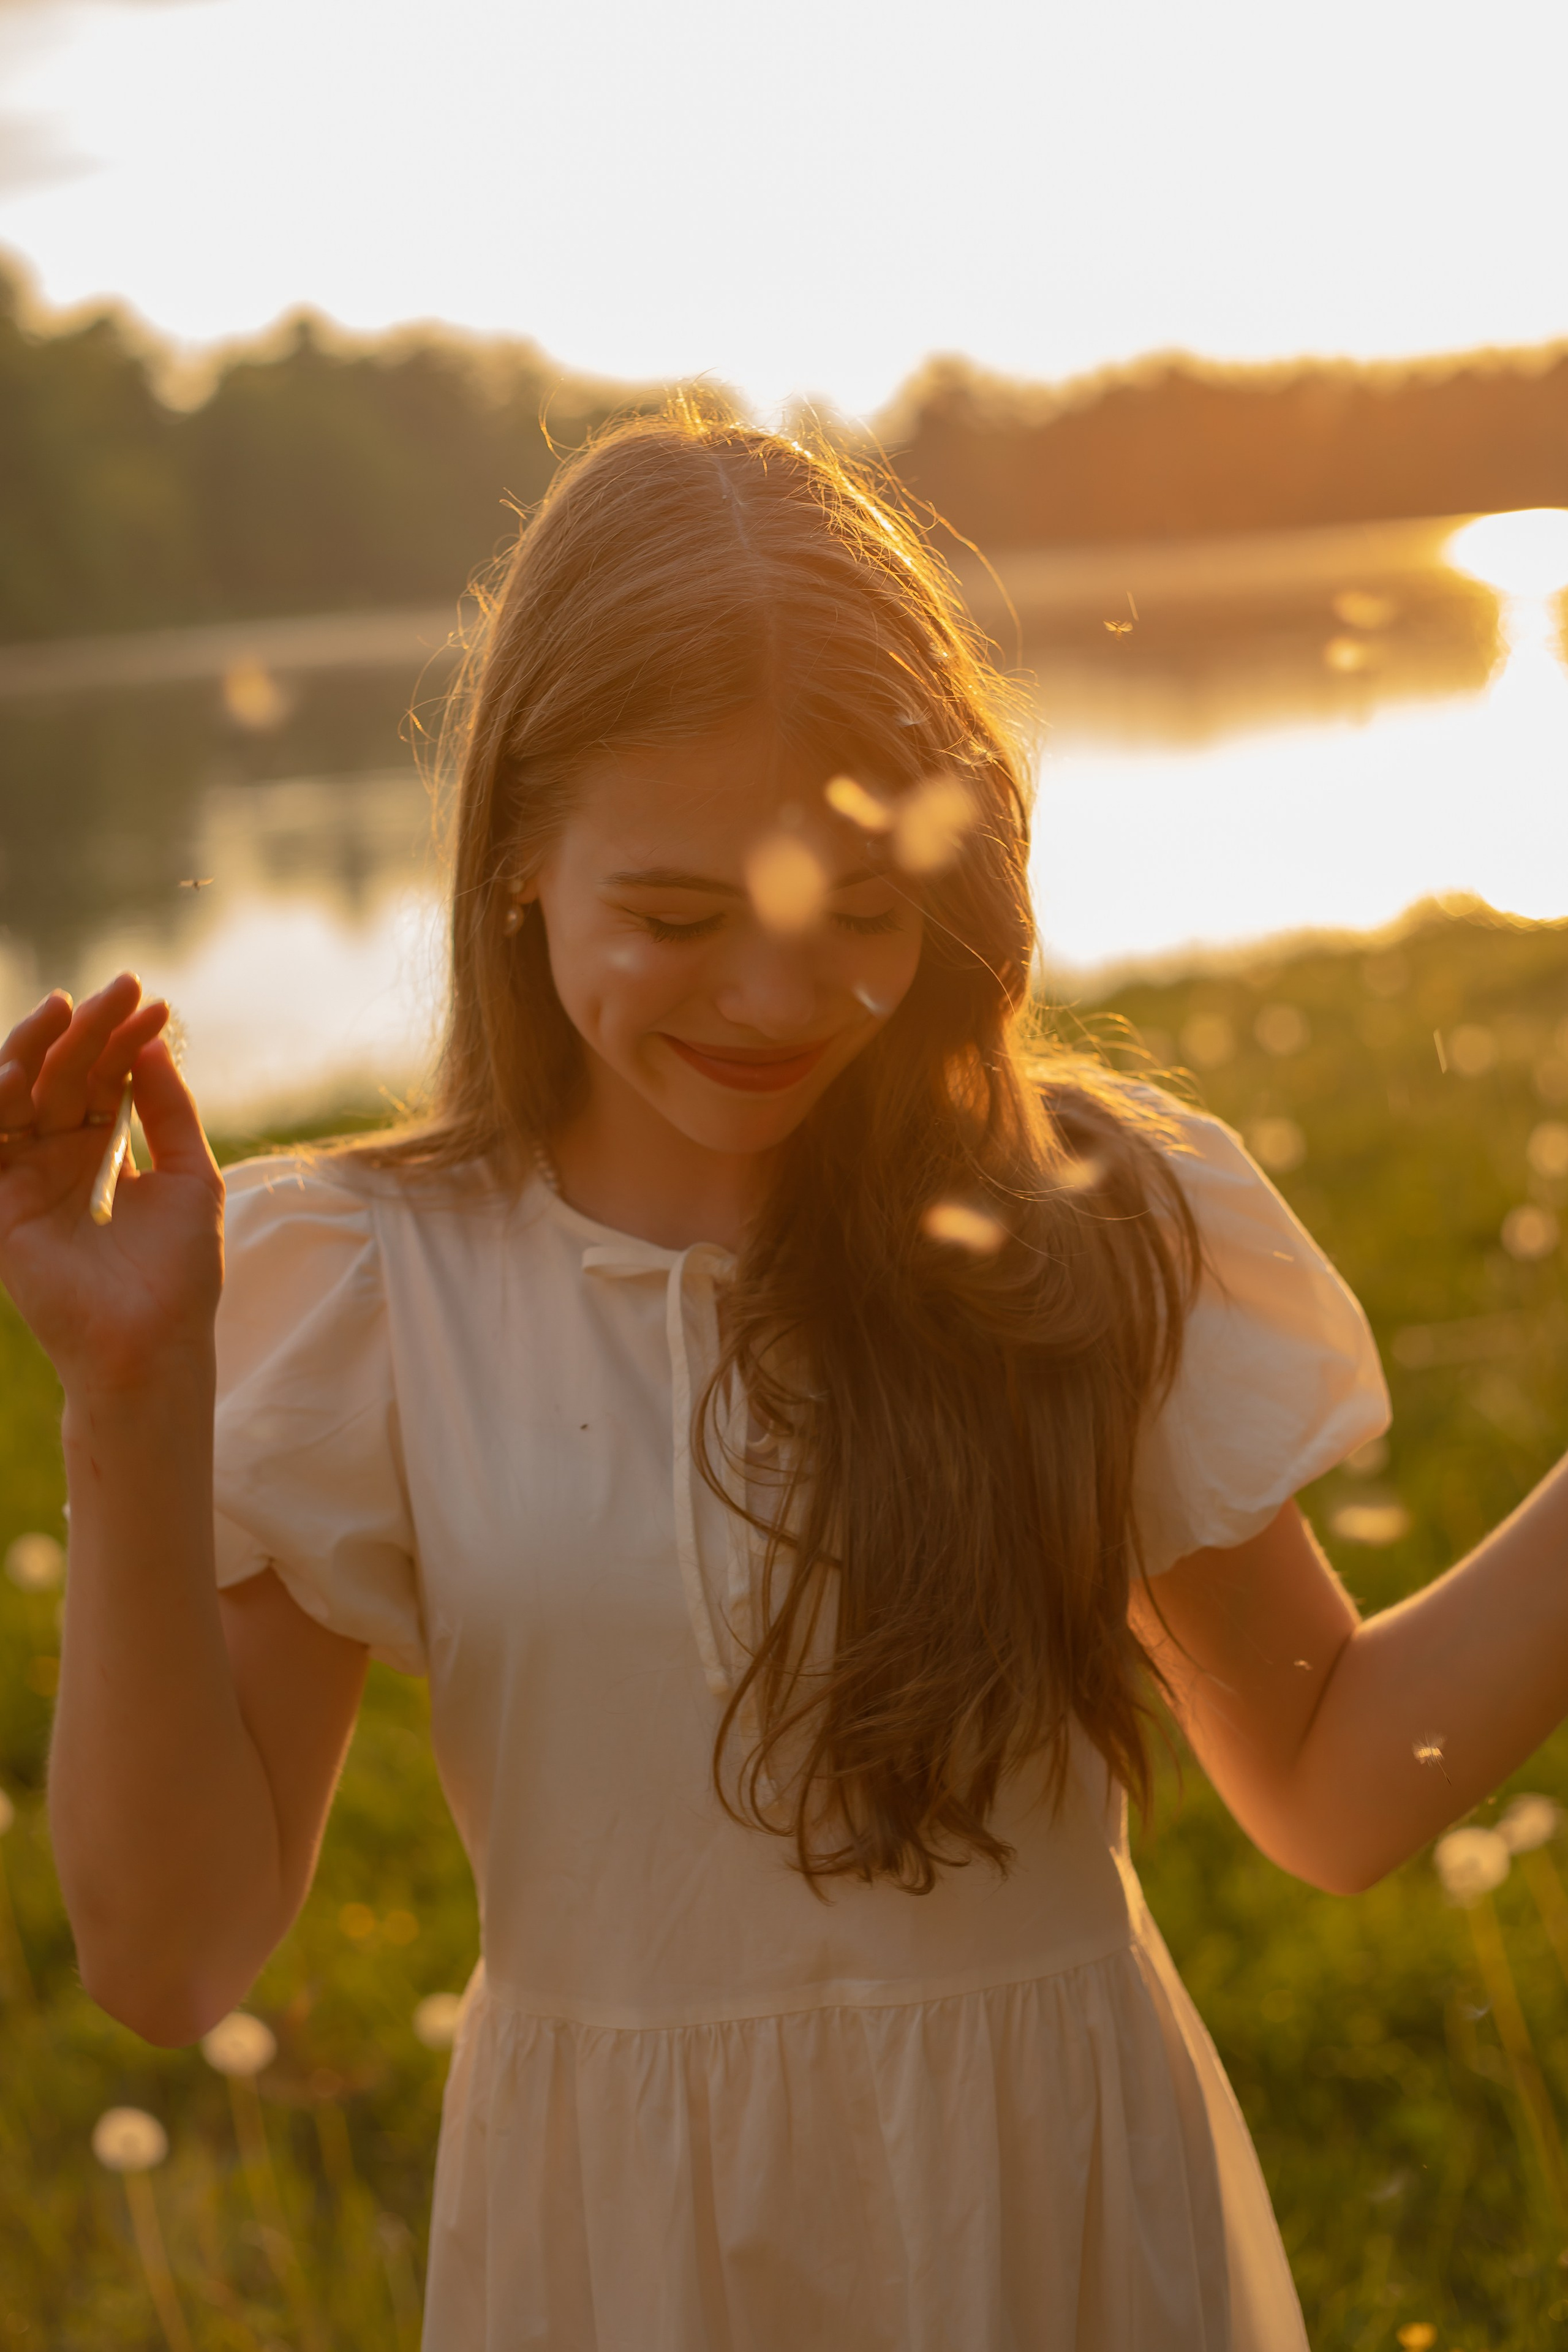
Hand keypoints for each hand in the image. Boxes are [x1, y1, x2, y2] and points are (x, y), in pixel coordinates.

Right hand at [0, 974, 224, 1394]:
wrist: (156, 1342)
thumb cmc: (180, 1271)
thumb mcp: (191, 1176)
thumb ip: (170, 1109)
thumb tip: (156, 1041)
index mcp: (100, 1150)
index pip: (106, 1077)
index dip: (127, 1039)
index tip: (156, 1003)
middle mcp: (57, 1157)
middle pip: (64, 1076)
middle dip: (89, 1030)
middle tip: (118, 988)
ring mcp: (25, 1179)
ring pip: (19, 1097)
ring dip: (37, 1049)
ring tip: (64, 1010)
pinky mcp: (0, 1208)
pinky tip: (13, 1073)